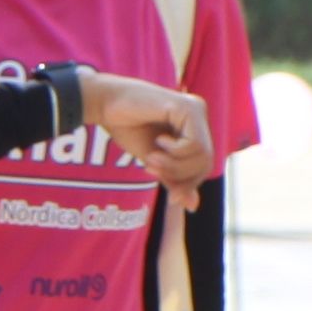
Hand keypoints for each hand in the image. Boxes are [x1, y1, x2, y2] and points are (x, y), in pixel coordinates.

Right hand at [79, 73, 216, 207]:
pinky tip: (158, 141)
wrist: (105, 104)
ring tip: (151, 159)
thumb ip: (174, 179)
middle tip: (151, 170)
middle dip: (181, 177)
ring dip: (174, 165)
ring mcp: (195, 109)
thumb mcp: (154, 160)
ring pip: (203, 155)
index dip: (188, 185)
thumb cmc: (126, 127)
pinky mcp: (187, 107)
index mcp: (192, 126)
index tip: (169, 195)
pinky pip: (193, 144)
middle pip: (206, 162)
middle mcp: (198, 115)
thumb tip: (193, 206)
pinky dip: (175, 152)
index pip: (203, 165)